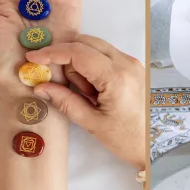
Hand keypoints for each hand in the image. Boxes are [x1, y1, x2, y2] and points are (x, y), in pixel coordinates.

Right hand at [25, 35, 144, 169]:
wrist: (156, 146)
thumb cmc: (128, 139)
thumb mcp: (92, 123)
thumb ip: (65, 101)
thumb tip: (41, 87)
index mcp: (116, 77)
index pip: (77, 52)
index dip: (52, 52)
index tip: (33, 57)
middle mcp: (126, 63)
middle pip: (85, 42)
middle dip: (65, 57)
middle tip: (57, 79)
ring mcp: (131, 62)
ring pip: (94, 47)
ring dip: (79, 63)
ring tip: (86, 93)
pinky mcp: (132, 66)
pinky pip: (104, 55)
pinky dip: (91, 65)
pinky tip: (93, 89)